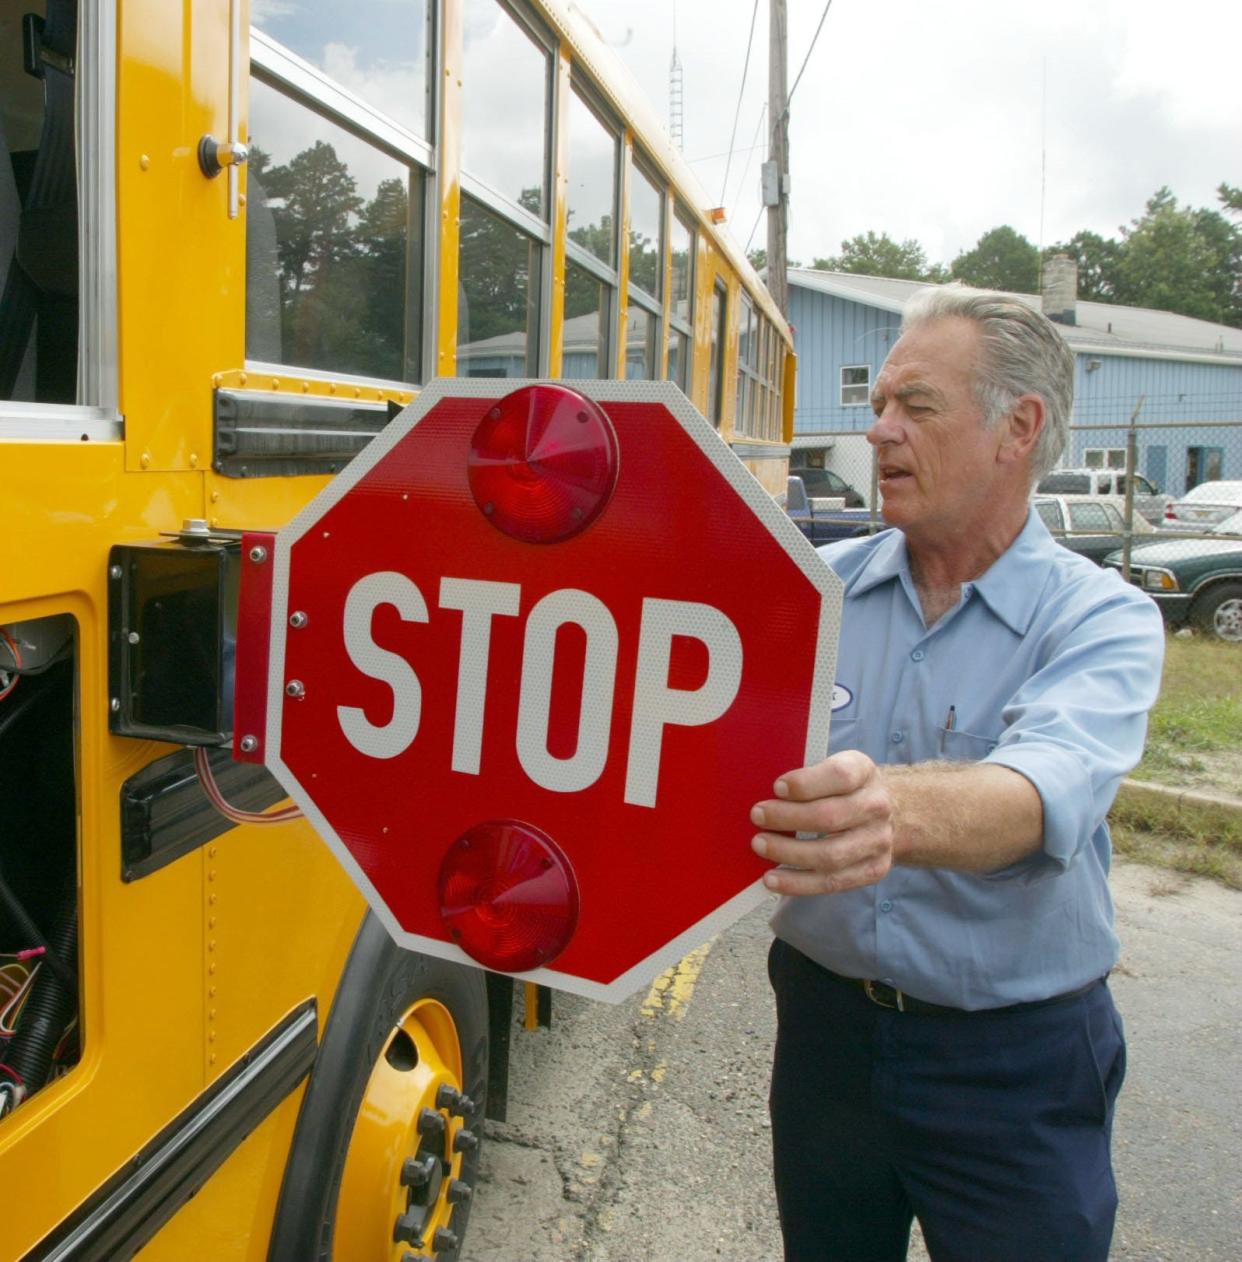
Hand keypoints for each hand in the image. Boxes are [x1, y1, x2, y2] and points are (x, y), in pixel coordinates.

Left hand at [750, 750, 894, 895]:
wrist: (888, 813)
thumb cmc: (844, 788)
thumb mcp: (833, 767)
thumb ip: (806, 774)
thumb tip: (760, 787)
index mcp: (864, 772)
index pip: (840, 776)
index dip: (806, 783)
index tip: (777, 787)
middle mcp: (876, 807)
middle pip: (830, 817)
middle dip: (787, 818)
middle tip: (757, 816)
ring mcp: (878, 841)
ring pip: (830, 854)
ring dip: (788, 853)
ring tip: (760, 845)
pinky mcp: (873, 870)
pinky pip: (832, 882)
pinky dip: (798, 883)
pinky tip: (772, 878)